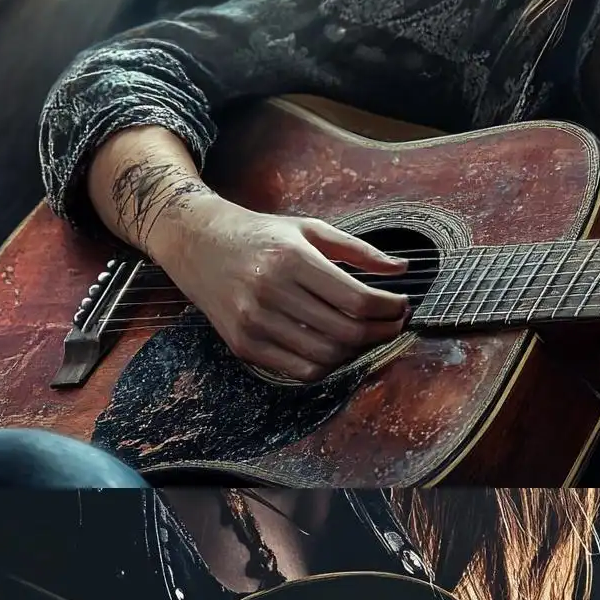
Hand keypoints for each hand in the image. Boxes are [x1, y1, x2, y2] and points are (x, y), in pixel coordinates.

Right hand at [157, 195, 410, 382]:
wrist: (197, 244)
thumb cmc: (259, 234)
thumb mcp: (309, 229)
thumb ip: (358, 250)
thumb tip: (401, 270)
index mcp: (292, 259)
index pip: (357, 300)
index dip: (390, 309)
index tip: (401, 306)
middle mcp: (271, 293)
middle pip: (346, 332)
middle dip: (381, 333)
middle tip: (393, 324)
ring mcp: (254, 323)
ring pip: (326, 357)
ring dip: (356, 352)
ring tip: (366, 336)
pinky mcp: (243, 345)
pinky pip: (299, 371)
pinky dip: (326, 365)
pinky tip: (335, 348)